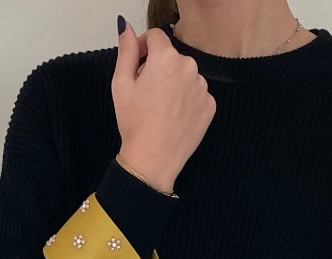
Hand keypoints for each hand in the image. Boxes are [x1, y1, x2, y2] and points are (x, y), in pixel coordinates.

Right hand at [112, 18, 216, 192]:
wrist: (154, 158)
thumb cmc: (135, 123)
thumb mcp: (121, 83)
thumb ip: (126, 50)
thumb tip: (126, 27)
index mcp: (166, 58)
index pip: (156, 36)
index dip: (144, 48)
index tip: (138, 64)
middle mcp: (189, 67)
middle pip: (172, 57)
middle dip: (159, 68)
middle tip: (146, 94)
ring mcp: (202, 87)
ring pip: (185, 76)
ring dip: (174, 84)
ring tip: (161, 109)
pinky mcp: (210, 106)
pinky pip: (197, 95)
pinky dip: (186, 101)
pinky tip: (174, 117)